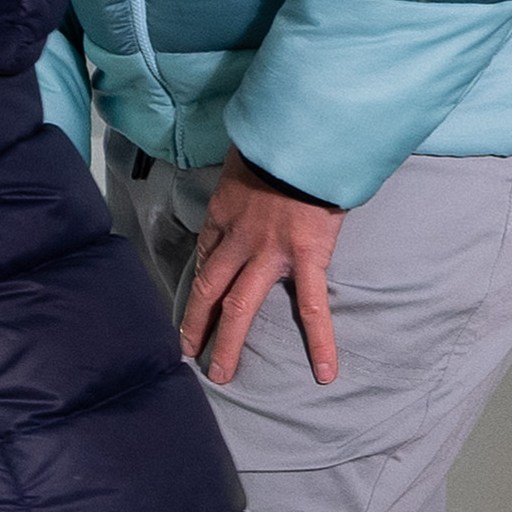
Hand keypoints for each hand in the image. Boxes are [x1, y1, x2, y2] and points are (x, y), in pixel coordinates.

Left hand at [177, 165, 347, 388]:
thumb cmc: (276, 143)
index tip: (195, 305)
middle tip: (187, 354)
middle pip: (209, 290)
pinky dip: (319, 340)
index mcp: (224, 215)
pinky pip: (312, 306)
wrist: (304, 137)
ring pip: (240, 307)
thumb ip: (242, 181)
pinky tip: (324, 370)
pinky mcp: (306, 258)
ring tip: (221, 374)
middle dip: (195, 324)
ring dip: (228, 343)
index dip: (198, 285)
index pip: (206, 257)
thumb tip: (248, 182)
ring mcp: (270, 253)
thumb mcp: (243, 161)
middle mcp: (238, 239)